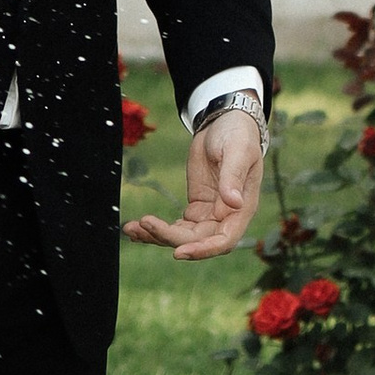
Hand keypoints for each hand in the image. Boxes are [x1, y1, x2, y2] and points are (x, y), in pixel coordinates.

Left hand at [124, 105, 263, 261]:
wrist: (226, 124)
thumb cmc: (239, 136)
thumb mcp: (238, 152)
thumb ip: (233, 177)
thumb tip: (234, 203)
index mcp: (242, 208)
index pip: (224, 240)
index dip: (203, 250)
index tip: (179, 251)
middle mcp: (226, 217)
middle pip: (198, 240)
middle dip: (171, 237)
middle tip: (145, 225)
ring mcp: (209, 214)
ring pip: (184, 236)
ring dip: (158, 236)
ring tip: (132, 229)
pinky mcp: (195, 208)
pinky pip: (176, 226)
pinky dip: (158, 229)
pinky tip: (137, 228)